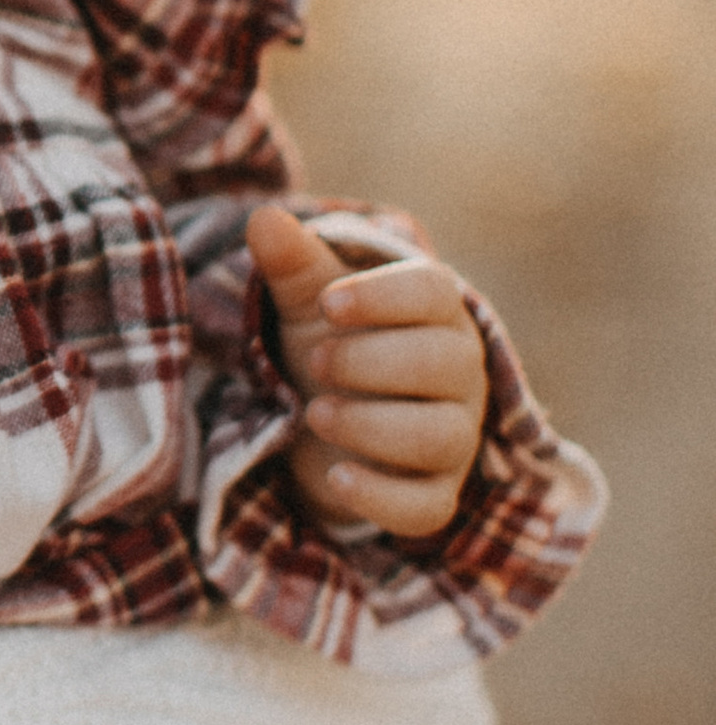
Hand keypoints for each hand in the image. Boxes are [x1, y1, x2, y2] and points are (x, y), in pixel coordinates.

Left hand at [248, 204, 488, 539]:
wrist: (325, 418)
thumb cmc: (332, 342)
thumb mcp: (308, 301)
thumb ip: (293, 263)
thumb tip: (264, 217)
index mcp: (437, 313)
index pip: (435, 293)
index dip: (383, 295)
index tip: (328, 302)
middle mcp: (460, 374)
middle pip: (445, 364)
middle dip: (372, 361)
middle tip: (314, 360)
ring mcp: (454, 437)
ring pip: (441, 436)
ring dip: (372, 424)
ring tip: (313, 411)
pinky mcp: (433, 494)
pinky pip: (427, 508)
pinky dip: (381, 496)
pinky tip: (333, 476)